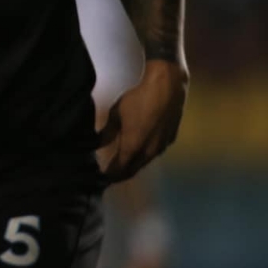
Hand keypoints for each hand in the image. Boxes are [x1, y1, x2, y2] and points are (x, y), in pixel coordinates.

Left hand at [97, 60, 188, 181]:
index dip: (110, 176)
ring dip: (133, 165)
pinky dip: (144, 156)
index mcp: (133, 147)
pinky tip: (138, 151)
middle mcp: (150, 152)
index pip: (119, 170)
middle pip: (133, 170)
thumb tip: (97, 144)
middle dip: (120, 175)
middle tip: (109, 177)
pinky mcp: (170, 139)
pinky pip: (154, 153)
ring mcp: (162, 146)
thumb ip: (107, 133)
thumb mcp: (116, 115)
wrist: (167, 87)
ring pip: (145, 162)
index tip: (101, 179)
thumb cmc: (138, 99)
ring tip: (121, 166)